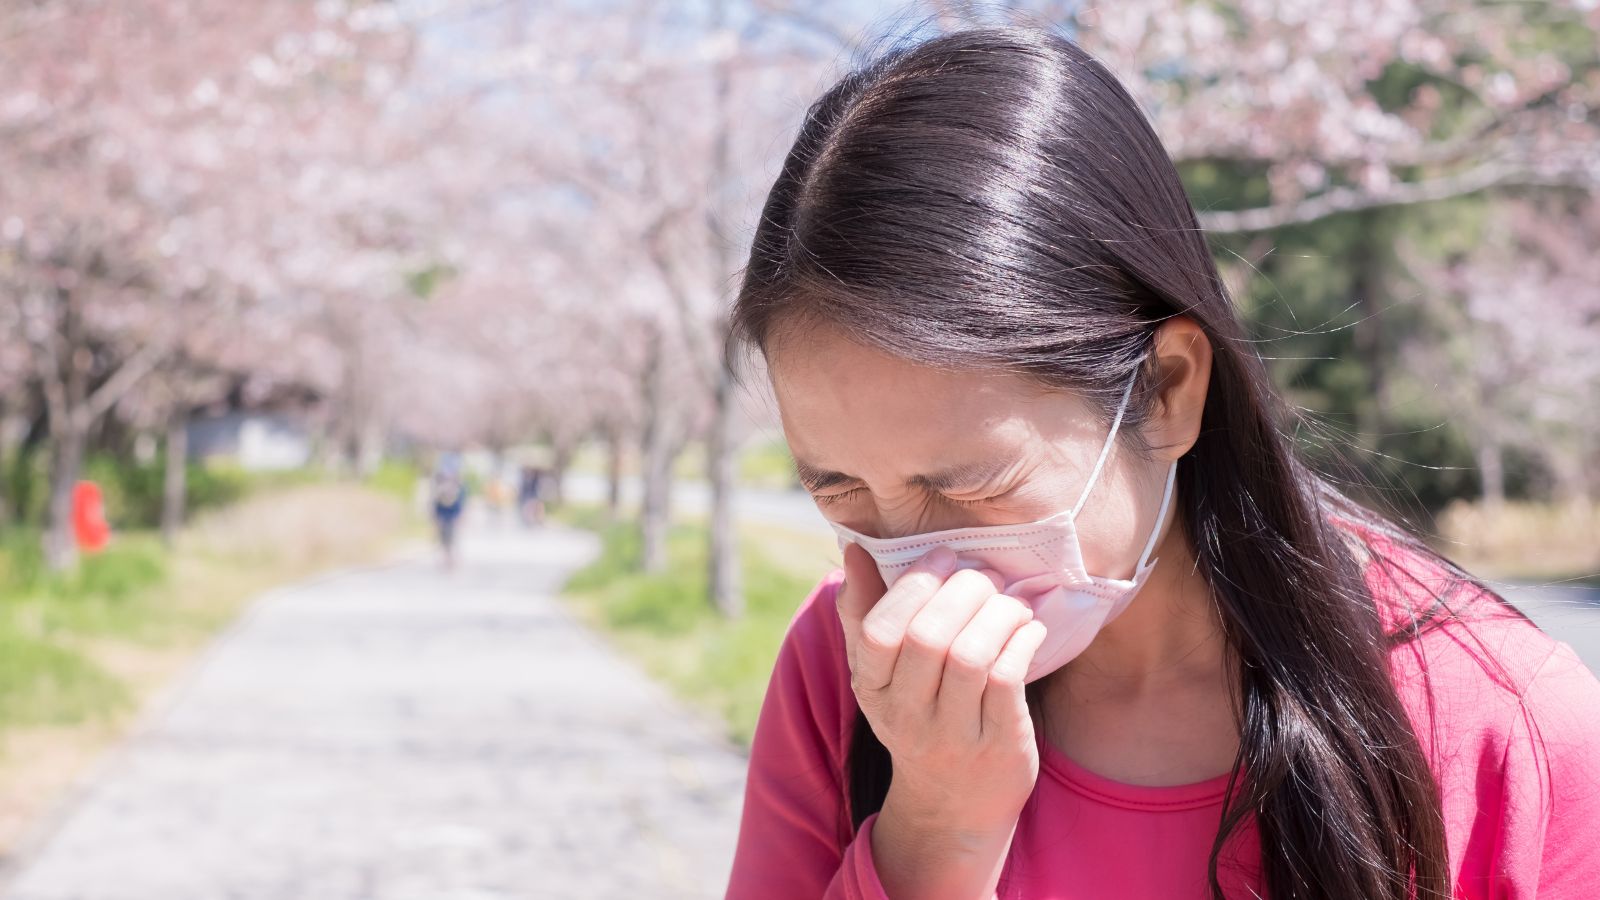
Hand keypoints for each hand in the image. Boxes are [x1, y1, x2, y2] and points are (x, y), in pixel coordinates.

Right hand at [836, 542, 1047, 898]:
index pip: (879, 632)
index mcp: (872, 689)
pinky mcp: (998, 745)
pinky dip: (1022, 640)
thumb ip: (865, 610)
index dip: (914, 585)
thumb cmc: (918, 716)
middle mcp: (907, 715)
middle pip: (929, 638)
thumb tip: (856, 549)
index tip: (943, 558)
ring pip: (971, 656)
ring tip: (1010, 602)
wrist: (952, 805)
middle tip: (985, 575)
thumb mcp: (880, 673)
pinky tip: (1027, 628)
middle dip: (963, 591)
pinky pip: (1008, 678)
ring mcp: (953, 735)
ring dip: (998, 613)